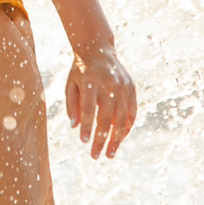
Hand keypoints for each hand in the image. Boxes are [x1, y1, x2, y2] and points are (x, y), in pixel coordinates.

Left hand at [65, 44, 136, 159]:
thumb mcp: (70, 84)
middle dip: (101, 139)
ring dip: (116, 138)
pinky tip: (121, 138)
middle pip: (106, 117)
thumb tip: (76, 127)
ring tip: (110, 153)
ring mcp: (122, 85)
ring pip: (122, 117)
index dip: (88, 126)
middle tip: (96, 155)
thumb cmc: (80, 70)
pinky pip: (132, 111)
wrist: (97, 49)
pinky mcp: (131, 87)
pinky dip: (127, 127)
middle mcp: (108, 83)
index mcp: (90, 81)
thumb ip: (72, 105)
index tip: (84, 142)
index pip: (89, 108)